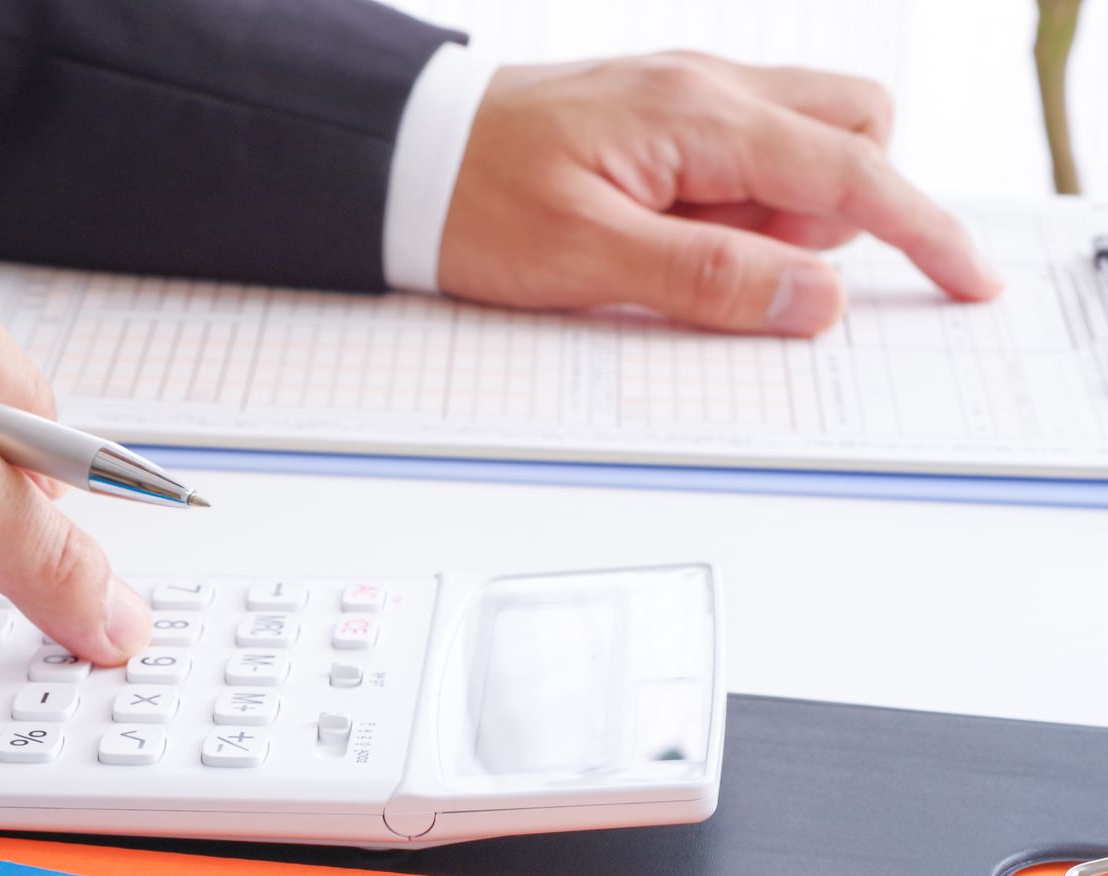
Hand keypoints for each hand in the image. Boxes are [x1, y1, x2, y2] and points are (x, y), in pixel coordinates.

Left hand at [440, 53, 1003, 333]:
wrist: (397, 156)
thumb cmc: (470, 200)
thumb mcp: (584, 259)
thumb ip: (708, 279)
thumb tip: (818, 298)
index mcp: (697, 116)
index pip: (851, 171)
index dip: (922, 230)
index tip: (966, 279)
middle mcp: (706, 87)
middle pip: (852, 130)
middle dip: (840, 209)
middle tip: (744, 267)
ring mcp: (687, 95)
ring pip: (801, 142)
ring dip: (777, 211)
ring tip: (674, 251)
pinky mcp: (663, 115)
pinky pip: (742, 153)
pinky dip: (733, 202)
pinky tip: (663, 232)